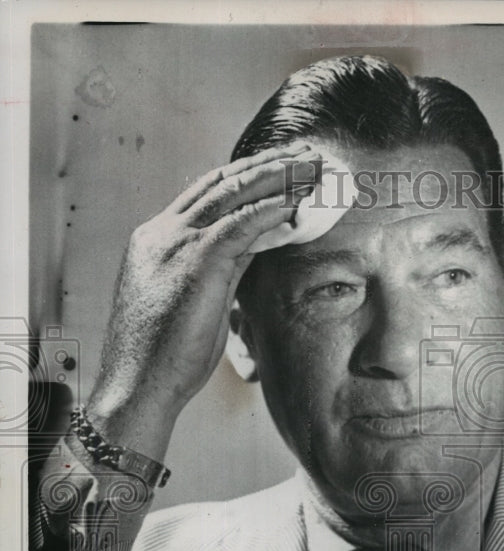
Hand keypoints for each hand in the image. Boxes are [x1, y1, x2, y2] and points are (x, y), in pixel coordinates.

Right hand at [87, 140, 317, 457]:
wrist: (137, 387)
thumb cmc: (164, 360)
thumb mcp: (195, 304)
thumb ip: (220, 271)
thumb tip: (254, 251)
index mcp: (156, 241)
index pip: (205, 195)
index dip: (245, 179)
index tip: (277, 170)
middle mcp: (162, 233)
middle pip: (220, 182)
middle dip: (266, 165)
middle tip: (304, 155)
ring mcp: (174, 243)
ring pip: (232, 193)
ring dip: (276, 176)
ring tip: (312, 167)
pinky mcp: (194, 262)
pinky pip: (239, 223)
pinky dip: (270, 208)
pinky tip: (296, 201)